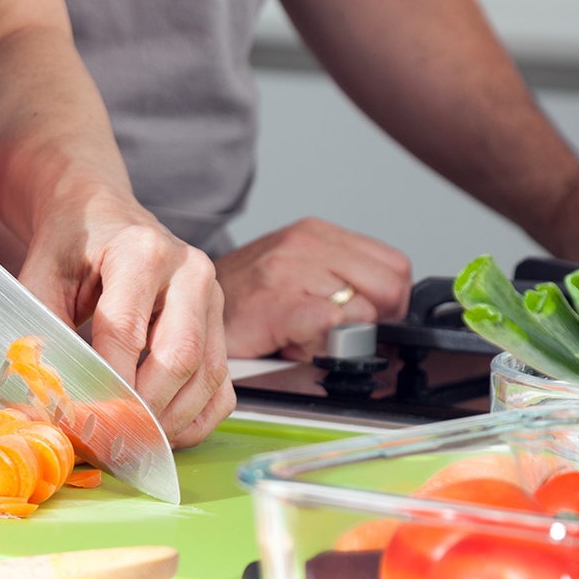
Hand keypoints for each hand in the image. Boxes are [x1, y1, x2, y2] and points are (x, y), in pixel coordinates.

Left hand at [19, 192, 233, 448]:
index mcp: (141, 251)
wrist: (103, 216)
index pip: (125, 332)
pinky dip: (197, 418)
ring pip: (207, 376)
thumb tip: (44, 397)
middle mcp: (188, 271)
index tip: (82, 422)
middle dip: (144, 410)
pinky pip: (222, 385)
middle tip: (110, 443)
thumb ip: (40, 331)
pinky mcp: (220, 322)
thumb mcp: (41, 276)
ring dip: (172, 421)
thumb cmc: (73, 245)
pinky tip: (164, 432)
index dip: (104, 384)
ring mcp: (212, 297)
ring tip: (134, 444)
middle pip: (178, 357)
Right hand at [214, 218, 411, 360]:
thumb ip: (342, 286)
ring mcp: (288, 270)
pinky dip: (324, 344)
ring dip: (342, 336)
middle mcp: (305, 244)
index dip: (391, 303)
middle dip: (376, 321)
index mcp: (317, 234)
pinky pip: (332, 323)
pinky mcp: (275, 302)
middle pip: (388, 286)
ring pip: (363, 310)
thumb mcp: (299, 277)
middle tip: (343, 335)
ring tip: (306, 337)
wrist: (184, 306)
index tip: (370, 320)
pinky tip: (296, 344)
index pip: (394, 266)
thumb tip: (388, 321)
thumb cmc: (244, 301)